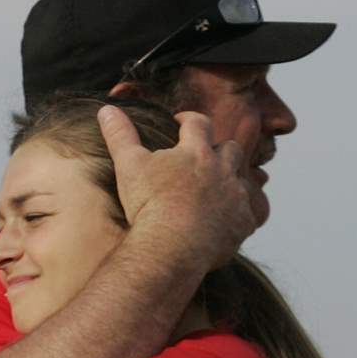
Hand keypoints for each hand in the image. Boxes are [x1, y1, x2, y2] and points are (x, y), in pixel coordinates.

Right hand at [99, 106, 255, 269]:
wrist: (171, 247)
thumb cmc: (149, 206)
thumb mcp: (129, 166)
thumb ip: (120, 136)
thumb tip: (106, 110)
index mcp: (196, 151)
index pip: (198, 123)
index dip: (189, 121)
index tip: (181, 124)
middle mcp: (222, 169)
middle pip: (231, 149)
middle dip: (220, 151)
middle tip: (206, 161)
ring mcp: (235, 197)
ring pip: (244, 183)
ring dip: (233, 184)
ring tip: (219, 193)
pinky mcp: (242, 224)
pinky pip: (250, 217)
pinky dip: (240, 218)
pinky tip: (229, 223)